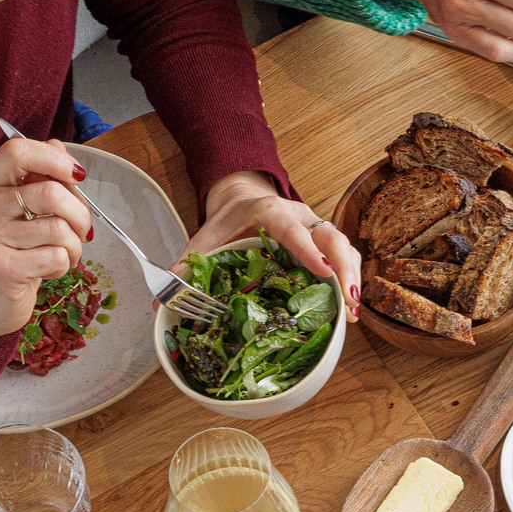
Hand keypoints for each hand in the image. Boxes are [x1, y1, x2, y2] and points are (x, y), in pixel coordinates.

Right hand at [0, 137, 92, 347]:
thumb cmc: (6, 251)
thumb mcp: (17, 210)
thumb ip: (36, 177)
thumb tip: (57, 146)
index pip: (18, 151)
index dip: (56, 160)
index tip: (76, 176)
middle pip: (51, 192)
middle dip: (80, 213)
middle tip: (81, 230)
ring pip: (59, 228)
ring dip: (75, 245)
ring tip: (64, 254)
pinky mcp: (2, 269)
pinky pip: (56, 257)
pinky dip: (64, 265)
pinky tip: (48, 270)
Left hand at [185, 171, 362, 321]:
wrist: (243, 198)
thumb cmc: (227, 220)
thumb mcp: (204, 238)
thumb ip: (187, 264)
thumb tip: (159, 299)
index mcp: (270, 212)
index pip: (294, 230)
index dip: (309, 250)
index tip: (323, 272)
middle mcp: (300, 216)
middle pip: (332, 238)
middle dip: (344, 269)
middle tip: (348, 302)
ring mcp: (316, 228)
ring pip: (344, 248)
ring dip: (352, 278)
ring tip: (353, 313)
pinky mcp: (323, 241)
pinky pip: (344, 257)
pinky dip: (349, 279)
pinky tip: (348, 308)